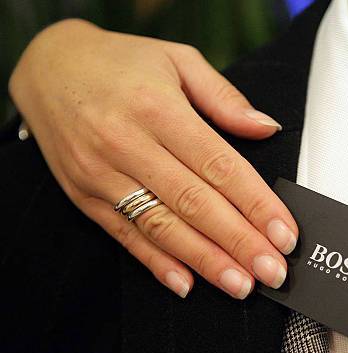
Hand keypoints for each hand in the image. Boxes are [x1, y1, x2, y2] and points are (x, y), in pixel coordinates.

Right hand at [9, 19, 297, 298]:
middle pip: (195, 204)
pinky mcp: (86, 196)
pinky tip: (186, 284)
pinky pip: (125, 236)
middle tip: (273, 271)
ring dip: (205, 261)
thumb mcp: (177, 59)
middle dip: (239, 243)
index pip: (219, 166)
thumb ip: (224, 97)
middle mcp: (128, 145)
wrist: (48, 68)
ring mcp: (102, 175)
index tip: (285, 234)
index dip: (256, 204)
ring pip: (163, 227)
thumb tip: (267, 128)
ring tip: (240, 285)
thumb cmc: (121, 63)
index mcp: (159, 110)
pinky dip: (156, 263)